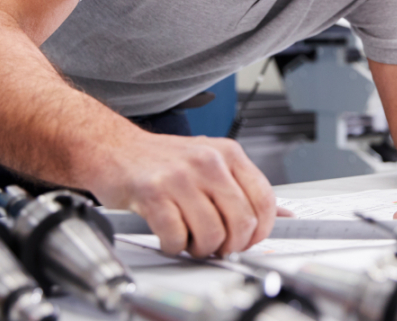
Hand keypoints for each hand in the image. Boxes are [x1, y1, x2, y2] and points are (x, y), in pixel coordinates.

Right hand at [87, 132, 280, 256]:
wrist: (113, 148)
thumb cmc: (162, 160)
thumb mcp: (211, 163)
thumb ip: (245, 188)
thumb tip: (283, 216)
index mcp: (229, 154)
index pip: (264, 199)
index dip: (261, 230)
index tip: (249, 241)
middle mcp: (208, 162)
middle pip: (242, 221)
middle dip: (232, 244)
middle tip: (219, 246)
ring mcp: (180, 176)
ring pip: (212, 233)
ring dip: (202, 248)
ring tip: (191, 240)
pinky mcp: (153, 193)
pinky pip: (177, 237)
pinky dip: (175, 246)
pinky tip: (170, 236)